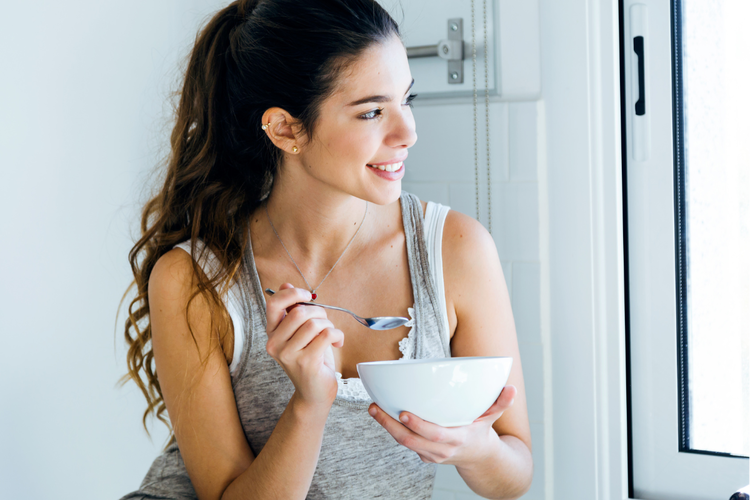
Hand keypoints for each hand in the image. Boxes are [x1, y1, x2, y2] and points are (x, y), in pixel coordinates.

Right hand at [265, 283, 343, 407]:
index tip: (307, 295)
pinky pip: (326, 335)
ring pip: (314, 323)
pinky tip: (337, 342)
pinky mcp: (306, 362)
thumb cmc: (310, 359)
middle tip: (325, 323)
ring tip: (331, 335)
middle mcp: (275, 344)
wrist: (314, 393)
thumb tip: (285, 285)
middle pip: (299, 312)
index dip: (293, 294)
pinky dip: (337, 335)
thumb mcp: (300, 332)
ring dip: (329, 325)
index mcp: (272, 333)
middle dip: (319, 312)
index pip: (273, 304)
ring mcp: (289, 355)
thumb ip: (292, 310)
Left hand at [368, 385, 517, 465]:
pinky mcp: (421, 453)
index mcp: (456, 440)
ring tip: (372, 408)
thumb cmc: (481, 433)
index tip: (403, 412)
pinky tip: (380, 414)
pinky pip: (404, 442)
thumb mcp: (491, 419)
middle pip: (410, 441)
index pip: (433, 436)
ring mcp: (429, 454)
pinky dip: (391, 429)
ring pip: (403, 443)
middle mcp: (439, 450)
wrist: (479, 460)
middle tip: (375, 408)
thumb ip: (500, 403)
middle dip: (390, 425)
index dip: (418, 426)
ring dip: (385, 427)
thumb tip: (511, 388)